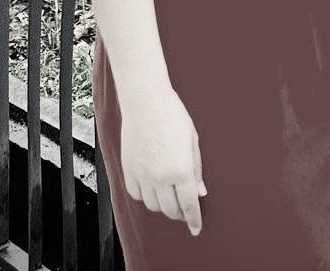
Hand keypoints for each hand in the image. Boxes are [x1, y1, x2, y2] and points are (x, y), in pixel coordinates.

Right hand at [120, 86, 207, 235]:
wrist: (145, 101)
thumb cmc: (172, 115)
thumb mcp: (192, 141)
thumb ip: (196, 169)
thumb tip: (200, 192)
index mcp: (181, 170)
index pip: (189, 205)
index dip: (194, 220)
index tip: (196, 228)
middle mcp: (161, 177)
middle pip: (170, 210)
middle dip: (179, 213)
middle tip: (184, 209)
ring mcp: (143, 175)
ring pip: (152, 206)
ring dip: (162, 206)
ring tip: (168, 196)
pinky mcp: (128, 169)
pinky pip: (136, 195)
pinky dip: (145, 196)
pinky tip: (151, 188)